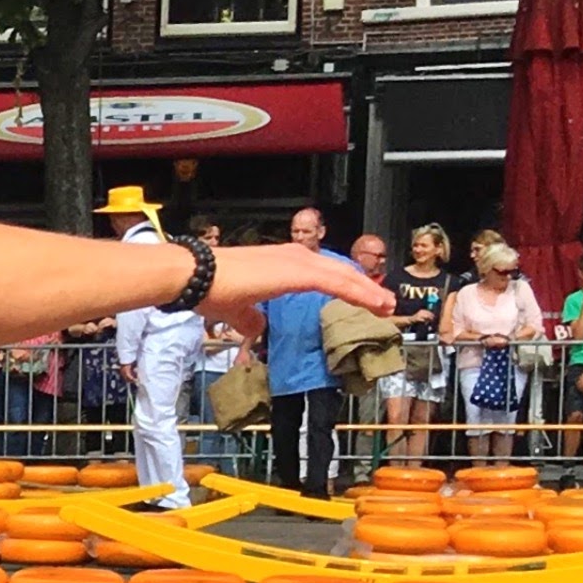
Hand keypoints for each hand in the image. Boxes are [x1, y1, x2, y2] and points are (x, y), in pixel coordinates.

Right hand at [216, 244, 387, 315]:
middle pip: (341, 272)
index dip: (346, 286)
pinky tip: (374, 304)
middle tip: (385, 304)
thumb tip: (257, 326)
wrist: (195, 274)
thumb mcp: (235, 308)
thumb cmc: (209, 288)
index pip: (324, 273)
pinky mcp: (298, 271)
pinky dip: (359, 293)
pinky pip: (337, 283)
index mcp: (282, 263)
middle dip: (364, 288)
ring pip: (344, 276)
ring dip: (368, 291)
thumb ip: (250, 317)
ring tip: (387, 306)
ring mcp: (298, 262)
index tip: (364, 300)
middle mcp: (294, 257)